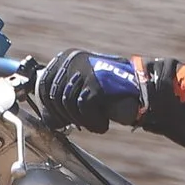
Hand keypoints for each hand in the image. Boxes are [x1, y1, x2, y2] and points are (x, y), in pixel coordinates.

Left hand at [28, 49, 147, 132]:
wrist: (142, 87)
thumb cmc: (111, 92)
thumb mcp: (82, 90)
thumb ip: (62, 98)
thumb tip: (47, 120)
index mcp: (67, 58)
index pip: (42, 84)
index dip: (48, 108)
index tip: (59, 121)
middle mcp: (73, 60)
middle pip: (53, 96)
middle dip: (65, 116)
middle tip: (80, 124)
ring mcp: (85, 70)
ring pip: (67, 104)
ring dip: (83, 121)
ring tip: (96, 124)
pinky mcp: (97, 82)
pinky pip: (84, 109)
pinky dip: (93, 122)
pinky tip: (103, 125)